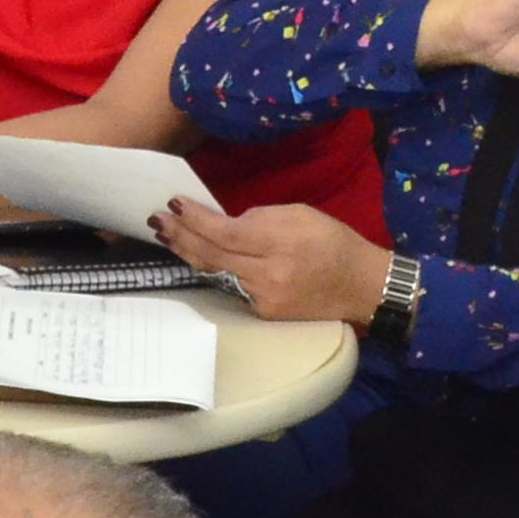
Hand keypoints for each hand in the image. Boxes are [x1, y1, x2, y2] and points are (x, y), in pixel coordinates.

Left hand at [158, 199, 390, 324]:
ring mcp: (262, 297)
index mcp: (279, 243)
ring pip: (214, 272)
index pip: (224, 232)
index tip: (173, 204)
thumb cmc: (333, 243)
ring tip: (168, 235)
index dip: (194, 219)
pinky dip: (212, 269)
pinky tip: (196, 256)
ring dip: (188, 253)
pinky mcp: (262, 313)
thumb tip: (226, 223)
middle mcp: (267, 274)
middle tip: (157, 220)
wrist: (362, 287)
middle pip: (210, 255)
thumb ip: (260, 217)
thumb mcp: (301, 214)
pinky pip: (229, 287)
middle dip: (179, 235)